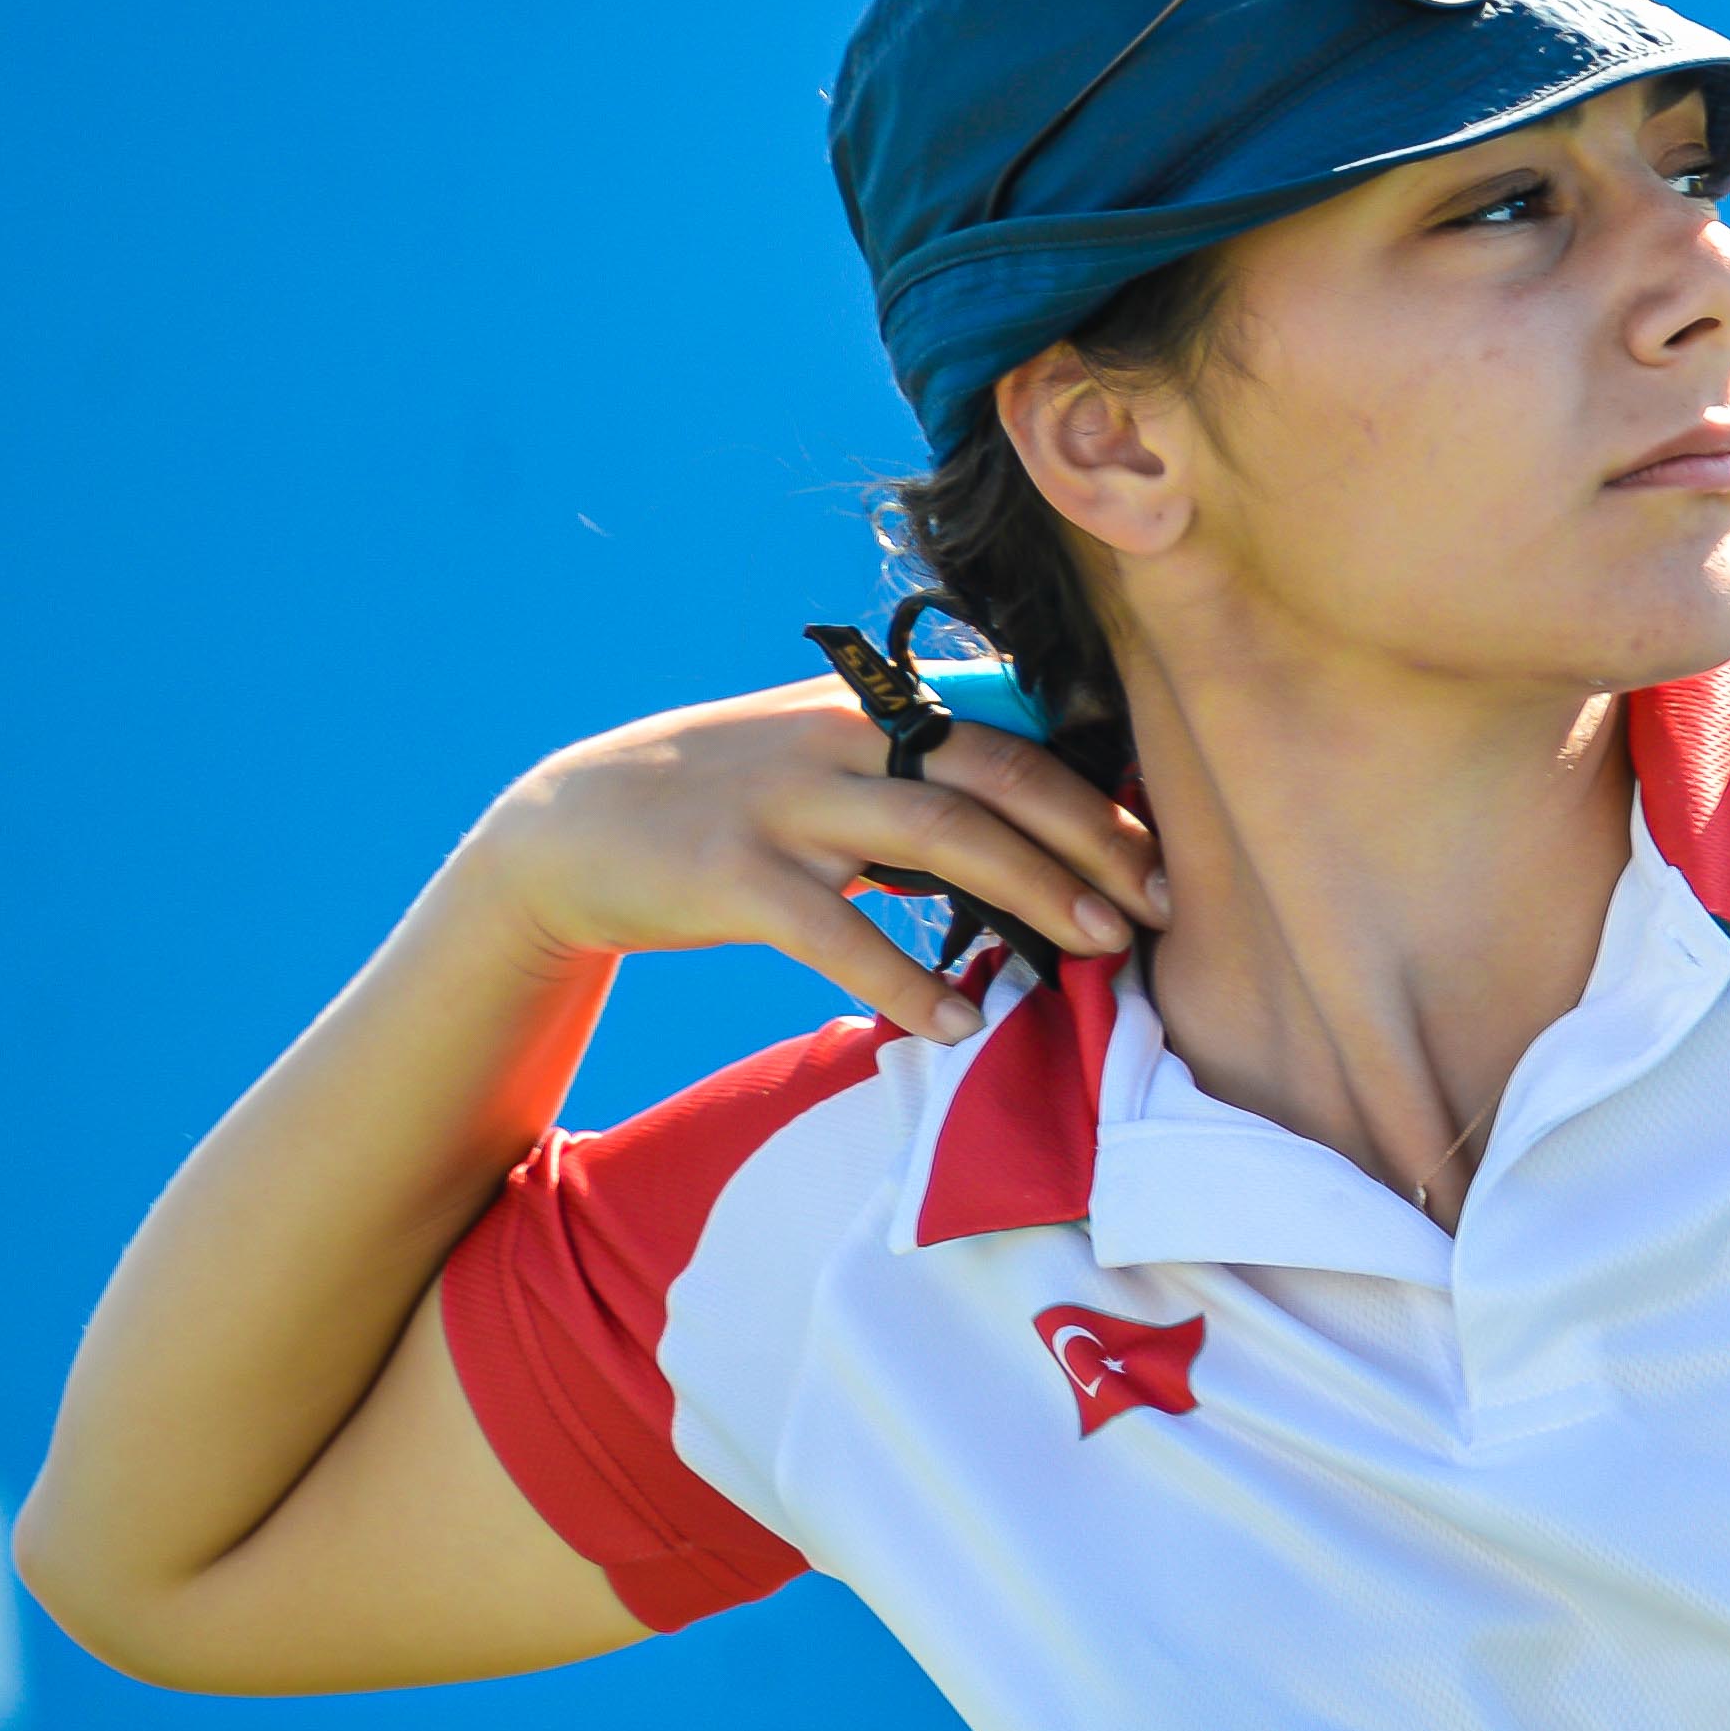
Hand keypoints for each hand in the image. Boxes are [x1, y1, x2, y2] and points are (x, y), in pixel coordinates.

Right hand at [458, 678, 1168, 1044]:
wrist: (566, 826)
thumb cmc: (725, 799)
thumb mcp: (822, 757)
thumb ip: (916, 772)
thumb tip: (1036, 821)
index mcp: (870, 708)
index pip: (1010, 732)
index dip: (1094, 789)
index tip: (1163, 846)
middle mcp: (840, 739)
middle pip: (997, 776)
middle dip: (1092, 840)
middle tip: (1159, 905)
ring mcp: (786, 803)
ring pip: (939, 837)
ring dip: (1033, 894)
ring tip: (1099, 951)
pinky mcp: (734, 876)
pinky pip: (840, 934)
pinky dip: (908, 982)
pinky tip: (963, 1022)